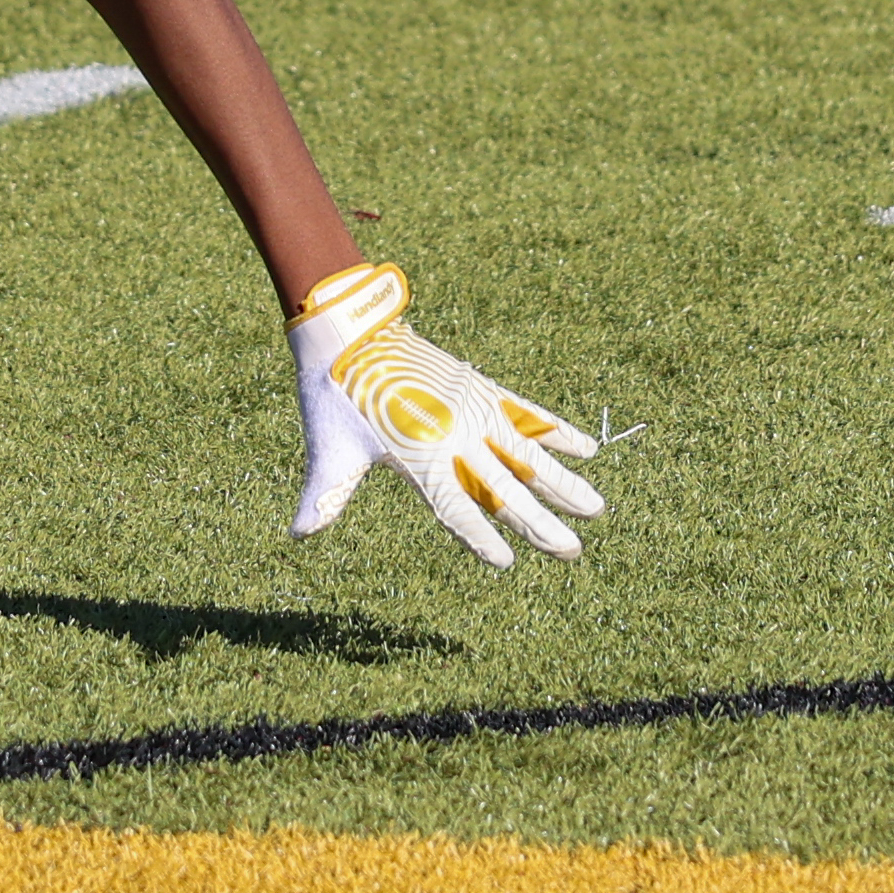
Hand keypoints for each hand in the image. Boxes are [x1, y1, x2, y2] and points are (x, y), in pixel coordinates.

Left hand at [290, 262, 601, 567]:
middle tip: (571, 552)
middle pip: (505, 488)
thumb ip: (324, 494)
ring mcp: (472, 410)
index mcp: (419, 457)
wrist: (348, 329)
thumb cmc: (336, 393)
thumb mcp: (329, 446)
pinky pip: (527, 413)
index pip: (456, 508)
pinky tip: (588, 448)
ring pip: (528, 453)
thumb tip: (297, 533)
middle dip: (539, 523)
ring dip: (562, 482)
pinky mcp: (480, 388)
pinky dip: (557, 431)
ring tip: (596, 508)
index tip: (506, 563)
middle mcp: (453, 437)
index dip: (480, 537)